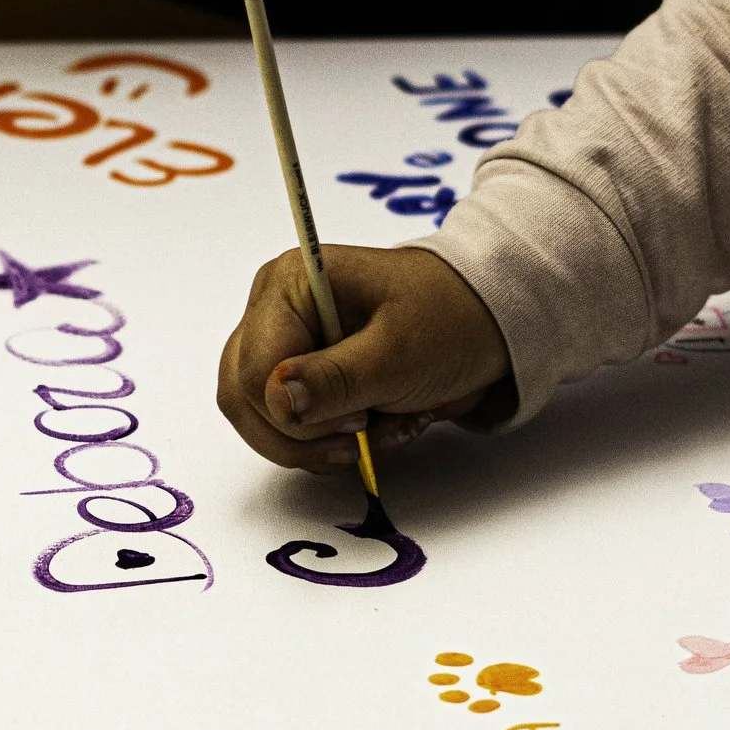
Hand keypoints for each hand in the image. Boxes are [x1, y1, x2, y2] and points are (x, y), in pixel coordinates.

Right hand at [216, 245, 511, 472]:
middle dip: (306, 436)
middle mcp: (271, 310)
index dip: (300, 413)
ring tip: (380, 426)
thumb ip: (336, 379)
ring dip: (322, 444)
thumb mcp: (399, 354)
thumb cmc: (447, 321)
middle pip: (245, 399)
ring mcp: (281, 343)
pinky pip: (287, 428)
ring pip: (262, 421)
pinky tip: (375, 425)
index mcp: (288, 285)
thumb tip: (279, 400)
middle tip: (366, 434)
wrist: (484, 322)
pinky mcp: (297, 373)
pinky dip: (331, 442)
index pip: (255, 373)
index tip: (361, 418)